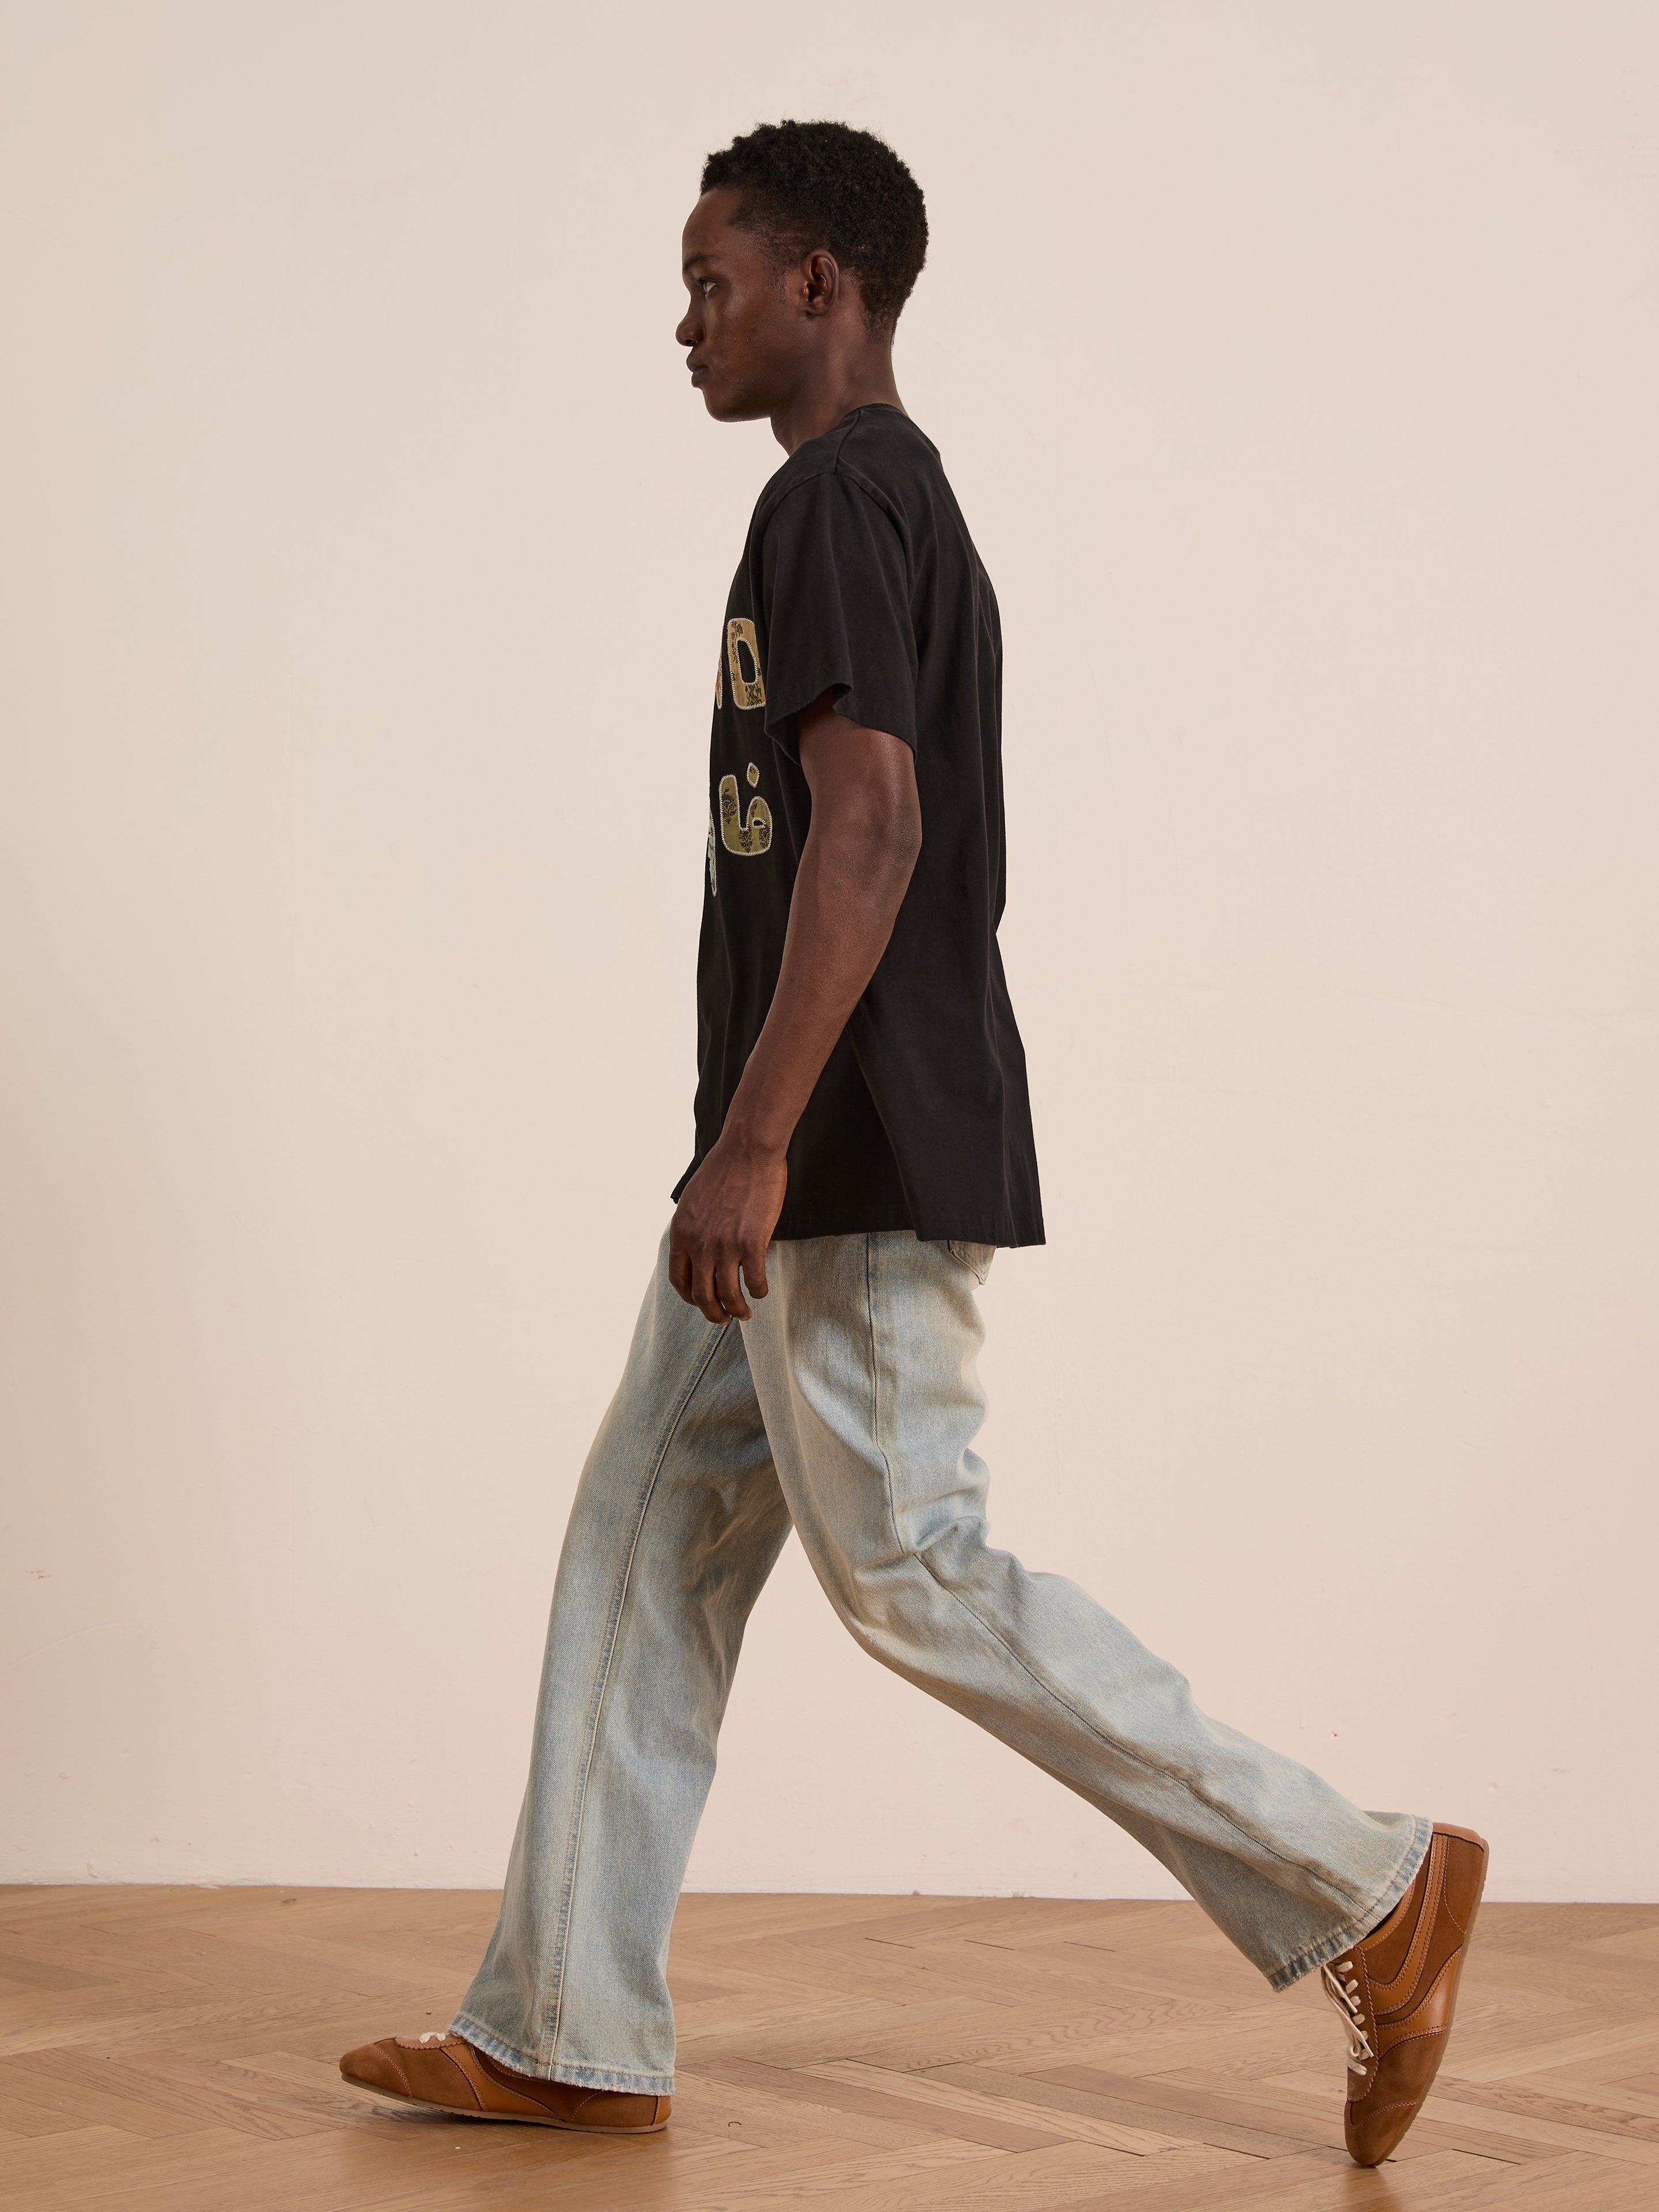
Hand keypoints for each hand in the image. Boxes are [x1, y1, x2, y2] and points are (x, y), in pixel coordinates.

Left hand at [668, 1136, 787, 1322]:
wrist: (747, 1151)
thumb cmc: (724, 1171)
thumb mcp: (693, 1201)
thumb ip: (691, 1228)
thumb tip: (695, 1250)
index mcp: (681, 1234)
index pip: (679, 1281)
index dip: (691, 1298)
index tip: (702, 1303)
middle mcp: (699, 1245)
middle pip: (703, 1296)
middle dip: (714, 1314)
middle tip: (724, 1319)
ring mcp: (725, 1246)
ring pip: (729, 1295)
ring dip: (738, 1310)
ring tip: (745, 1314)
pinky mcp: (752, 1243)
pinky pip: (755, 1280)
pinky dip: (759, 1291)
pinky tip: (762, 1290)